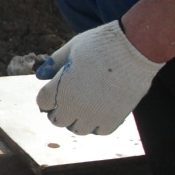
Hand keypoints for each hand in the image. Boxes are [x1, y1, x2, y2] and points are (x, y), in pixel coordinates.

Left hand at [35, 20, 163, 135]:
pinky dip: (97, 124)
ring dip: (77, 120)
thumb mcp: (72, 48)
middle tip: (66, 100)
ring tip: (83, 105)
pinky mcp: (115, 118)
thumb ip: (54, 63)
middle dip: (59, 111)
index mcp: (60, 87)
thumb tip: (39, 76)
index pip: (43, 103)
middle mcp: (75, 105)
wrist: (136, 47)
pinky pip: (100, 130)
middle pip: (58, 120)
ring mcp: (95, 114)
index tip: (51, 94)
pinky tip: (99, 109)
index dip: (45, 98)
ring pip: (78, 129)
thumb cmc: (101, 44)